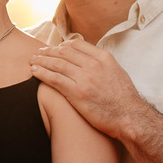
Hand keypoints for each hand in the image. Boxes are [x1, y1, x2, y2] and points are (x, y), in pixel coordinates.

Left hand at [30, 40, 146, 138]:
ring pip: (57, 64)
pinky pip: (54, 79)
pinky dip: (42, 73)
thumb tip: (90, 58)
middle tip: (38, 53)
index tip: (54, 48)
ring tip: (32, 61)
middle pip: (64, 52)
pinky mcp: (77, 92)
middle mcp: (93, 65)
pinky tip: (34, 71)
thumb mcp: (117, 72)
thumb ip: (102, 64)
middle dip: (49, 52)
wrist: (130, 117)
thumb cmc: (124, 99)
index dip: (62, 45)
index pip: (77, 44)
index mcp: (104, 58)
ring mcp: (85, 78)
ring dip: (42, 61)